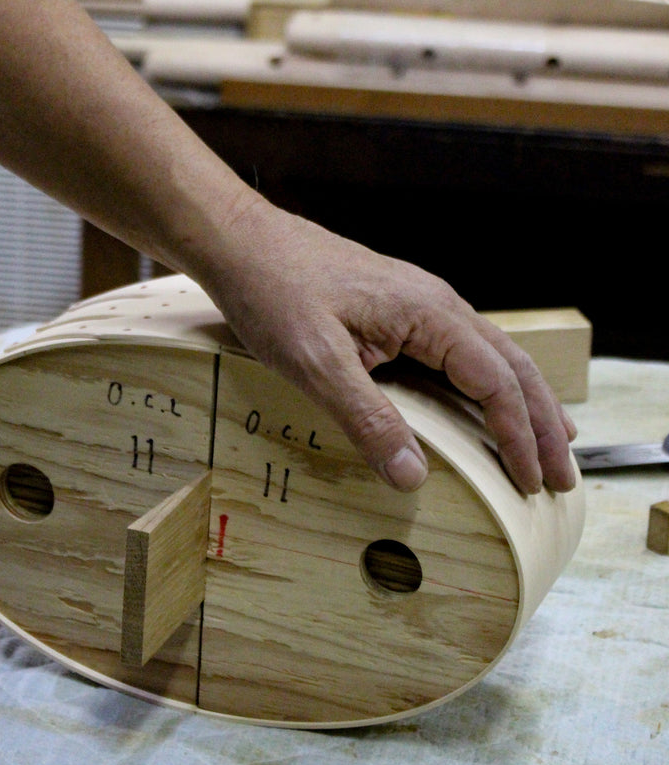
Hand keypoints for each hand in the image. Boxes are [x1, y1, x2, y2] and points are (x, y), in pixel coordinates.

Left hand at [200, 200, 576, 494]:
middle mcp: (436, 304)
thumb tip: (414, 476)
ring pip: (490, 357)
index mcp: (429, 314)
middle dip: (541, 422)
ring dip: (521, 403)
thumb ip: (367, 417)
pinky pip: (458, 351)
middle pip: (511, 367)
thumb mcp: (316, 363)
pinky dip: (485, 384)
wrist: (243, 243)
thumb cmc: (274, 293)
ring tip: (548, 441)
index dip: (518, 435)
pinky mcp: (397, 311)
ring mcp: (418, 304)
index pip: (496, 383)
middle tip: (563, 473)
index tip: (533, 481)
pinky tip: (484, 401)